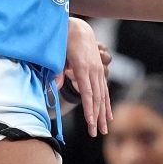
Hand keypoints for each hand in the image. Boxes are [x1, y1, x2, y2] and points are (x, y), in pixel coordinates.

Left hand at [65, 17, 111, 136]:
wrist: (79, 30)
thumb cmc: (65, 42)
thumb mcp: (58, 55)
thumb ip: (57, 72)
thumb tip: (54, 87)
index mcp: (82, 68)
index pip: (87, 93)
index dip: (89, 109)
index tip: (90, 122)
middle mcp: (94, 71)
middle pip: (97, 98)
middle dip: (97, 117)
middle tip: (97, 133)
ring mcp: (99, 72)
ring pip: (103, 97)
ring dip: (103, 115)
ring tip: (104, 130)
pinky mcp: (100, 73)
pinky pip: (104, 92)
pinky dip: (106, 105)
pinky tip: (108, 117)